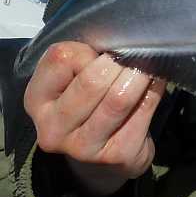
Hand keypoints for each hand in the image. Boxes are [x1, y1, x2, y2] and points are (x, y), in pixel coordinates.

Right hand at [23, 41, 165, 196]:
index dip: (88, 50)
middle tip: (134, 53)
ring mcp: (83, 147)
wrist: (99, 159)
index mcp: (37, 99)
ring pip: (119, 98)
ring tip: (148, 63)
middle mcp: (53, 127)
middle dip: (119, 61)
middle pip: (92, 81)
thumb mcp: (71, 80)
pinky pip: (144, 109)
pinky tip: (156, 79)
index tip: (99, 52)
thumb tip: (124, 38)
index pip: (62, 58)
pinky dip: (154, 88)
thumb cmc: (86, 104)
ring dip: (140, 74)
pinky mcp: (117, 156)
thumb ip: (84, 60)